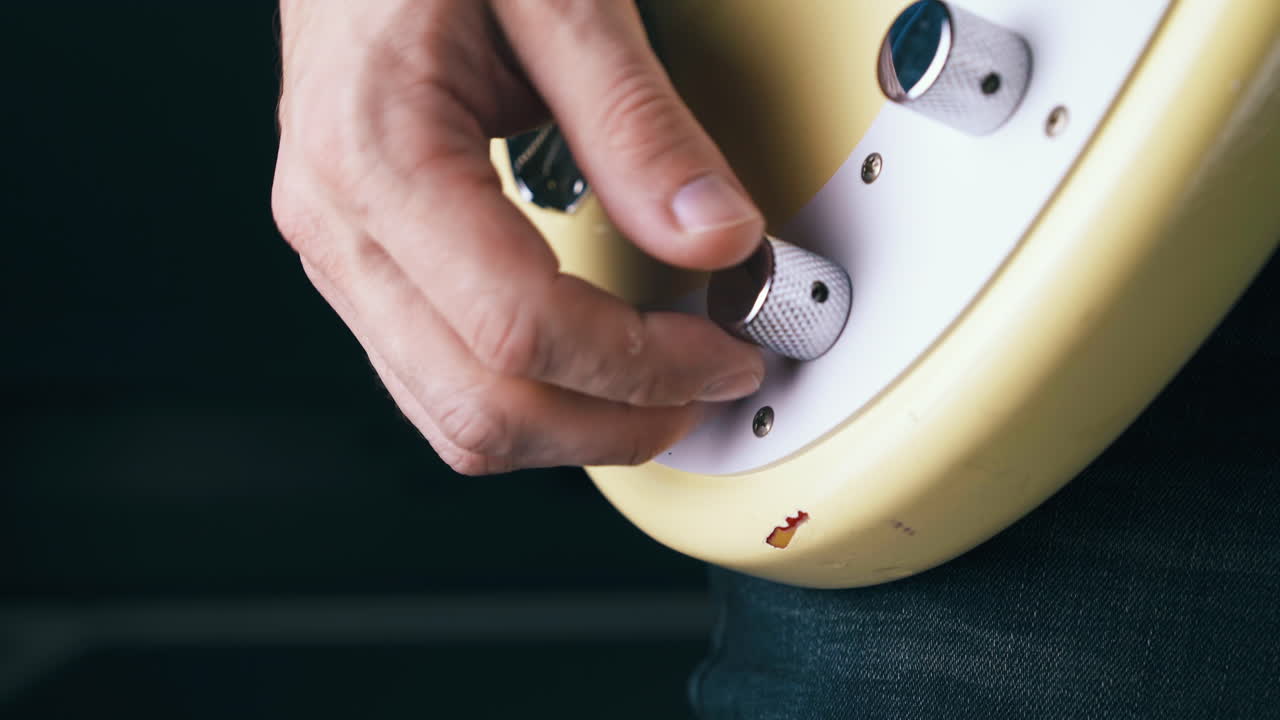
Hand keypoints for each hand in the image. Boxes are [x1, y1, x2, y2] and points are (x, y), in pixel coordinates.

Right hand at [271, 0, 764, 473]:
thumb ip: (636, 122)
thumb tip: (716, 238)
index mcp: (376, 153)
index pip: (518, 326)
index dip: (638, 364)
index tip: (724, 353)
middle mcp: (339, 222)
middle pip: (480, 404)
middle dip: (613, 422)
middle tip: (706, 390)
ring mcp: (341, 252)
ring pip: (451, 415)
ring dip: (569, 430)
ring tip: (659, 394)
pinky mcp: (361, 261)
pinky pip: (437, 379)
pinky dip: (525, 398)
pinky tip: (590, 370)